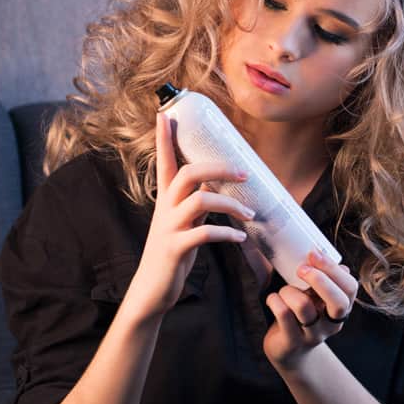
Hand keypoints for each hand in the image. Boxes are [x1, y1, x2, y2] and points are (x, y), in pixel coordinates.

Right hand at [124, 112, 255, 320]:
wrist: (152, 290)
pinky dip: (226, 234)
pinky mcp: (175, 249)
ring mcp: (169, 228)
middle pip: (188, 173)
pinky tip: (239, 237)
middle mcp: (166, 209)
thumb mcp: (183, 221)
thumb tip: (215, 181)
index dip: (164, 139)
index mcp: (167, 199)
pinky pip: (203, 233)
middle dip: (219, 168)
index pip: (164, 162)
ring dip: (231, 205)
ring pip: (200, 201)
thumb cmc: (173, 251)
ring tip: (251, 214)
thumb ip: (195, 200)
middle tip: (245, 172)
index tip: (165, 114)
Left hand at [263, 250, 358, 371]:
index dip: (334, 269)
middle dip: (319, 279)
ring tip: (283, 292)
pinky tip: (273, 300)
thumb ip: (321, 278)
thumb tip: (322, 251)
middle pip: (338, 302)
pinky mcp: (292, 342)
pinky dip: (275, 300)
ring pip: (303, 306)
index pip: (350, 288)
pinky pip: (283, 315)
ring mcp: (313, 335)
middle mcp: (331, 323)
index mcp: (341, 308)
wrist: (289, 351)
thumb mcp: (314, 296)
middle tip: (302, 269)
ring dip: (288, 291)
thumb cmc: (302, 315)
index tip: (314, 254)